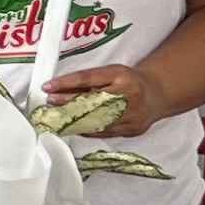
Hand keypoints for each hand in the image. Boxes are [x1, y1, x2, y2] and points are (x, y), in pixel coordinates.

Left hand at [37, 60, 157, 134]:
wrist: (157, 95)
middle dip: (67, 104)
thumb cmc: (129, 81)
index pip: (89, 79)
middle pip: (92, 102)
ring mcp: (132, 116)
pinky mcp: (131, 130)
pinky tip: (73, 127)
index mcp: (122, 76)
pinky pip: (103, 132)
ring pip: (96, 121)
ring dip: (73, 120)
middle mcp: (128, 96)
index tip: (48, 87)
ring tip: (56, 118)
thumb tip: (58, 88)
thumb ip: (88, 80)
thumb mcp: (111, 72)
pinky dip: (86, 130)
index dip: (66, 83)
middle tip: (49, 104)